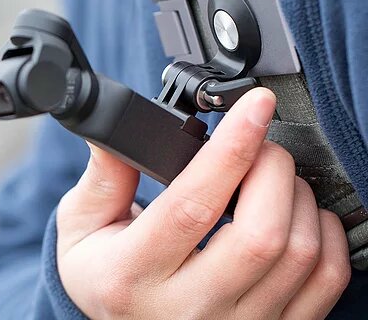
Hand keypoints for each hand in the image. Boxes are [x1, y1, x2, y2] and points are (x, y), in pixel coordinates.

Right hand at [56, 88, 350, 318]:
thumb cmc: (103, 273)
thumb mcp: (81, 225)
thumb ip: (102, 176)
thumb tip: (122, 130)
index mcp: (133, 274)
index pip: (193, 205)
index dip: (231, 148)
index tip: (255, 106)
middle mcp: (189, 308)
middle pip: (260, 233)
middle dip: (271, 167)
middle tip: (259, 145)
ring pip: (298, 253)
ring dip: (297, 195)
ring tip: (273, 178)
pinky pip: (325, 281)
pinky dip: (324, 232)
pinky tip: (298, 214)